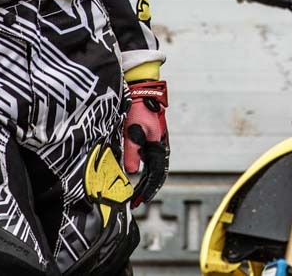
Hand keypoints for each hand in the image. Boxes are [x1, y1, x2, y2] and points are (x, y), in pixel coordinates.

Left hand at [122, 78, 168, 206]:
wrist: (143, 89)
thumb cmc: (138, 108)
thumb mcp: (132, 131)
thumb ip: (131, 151)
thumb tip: (131, 172)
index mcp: (158, 145)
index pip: (156, 174)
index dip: (149, 189)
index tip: (140, 200)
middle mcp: (160, 145)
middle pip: (156, 172)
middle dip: (147, 187)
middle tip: (136, 200)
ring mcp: (157, 141)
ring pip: (153, 165)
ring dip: (146, 179)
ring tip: (136, 190)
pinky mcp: (151, 136)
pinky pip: (149, 157)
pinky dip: (144, 167)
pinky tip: (135, 170)